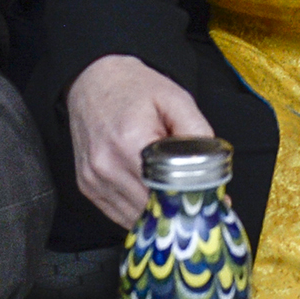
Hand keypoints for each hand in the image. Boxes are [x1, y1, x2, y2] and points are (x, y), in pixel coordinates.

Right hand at [66, 55, 215, 227]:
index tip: (208, 202)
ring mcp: (93, 179)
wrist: (93, 80)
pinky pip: (118, 214)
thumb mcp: (176, 99)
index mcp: (130, 141)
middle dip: (175, 209)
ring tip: (174, 198)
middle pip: (149, 209)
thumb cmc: (134, 88)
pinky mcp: (87, 186)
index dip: (189, 200)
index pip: (165, 190)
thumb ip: (197, 132)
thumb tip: (212, 173)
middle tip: (196, 202)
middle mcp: (106, 165)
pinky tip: (152, 198)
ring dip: (157, 214)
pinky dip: (138, 211)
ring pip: (133, 218)